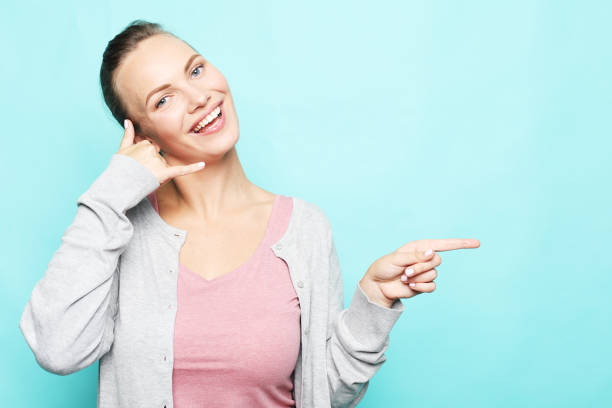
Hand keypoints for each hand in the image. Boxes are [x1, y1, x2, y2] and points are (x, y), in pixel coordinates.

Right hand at [116, 119, 205, 186]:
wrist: (119, 184)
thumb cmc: (120, 167)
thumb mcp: (122, 149)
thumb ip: (128, 134)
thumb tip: (128, 120)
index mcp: (145, 144)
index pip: (152, 148)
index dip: (146, 157)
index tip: (138, 164)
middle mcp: (153, 151)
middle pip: (159, 156)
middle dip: (152, 165)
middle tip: (140, 173)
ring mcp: (158, 162)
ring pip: (164, 166)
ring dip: (157, 173)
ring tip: (144, 178)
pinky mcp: (165, 173)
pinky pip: (181, 170)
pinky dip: (192, 167)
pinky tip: (203, 164)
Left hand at [359, 238, 479, 307]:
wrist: (378, 286)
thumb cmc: (384, 268)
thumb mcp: (397, 258)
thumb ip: (415, 255)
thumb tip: (432, 252)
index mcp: (420, 247)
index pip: (444, 244)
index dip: (461, 244)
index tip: (477, 243)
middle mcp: (425, 258)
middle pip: (437, 261)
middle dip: (421, 267)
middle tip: (406, 271)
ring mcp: (425, 272)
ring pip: (433, 274)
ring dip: (417, 277)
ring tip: (404, 278)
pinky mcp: (424, 285)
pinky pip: (431, 286)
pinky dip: (420, 287)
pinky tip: (409, 286)